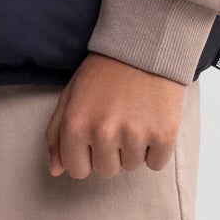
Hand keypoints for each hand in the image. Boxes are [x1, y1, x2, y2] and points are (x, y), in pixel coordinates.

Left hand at [45, 53, 185, 179]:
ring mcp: (134, 135)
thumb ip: (56, 135)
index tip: (94, 137)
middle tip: (117, 121)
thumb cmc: (103, 72)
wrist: (145, 47)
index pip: (77, 170)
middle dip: (110, 151)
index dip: (86, 155)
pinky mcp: (163, 135)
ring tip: (135, 117)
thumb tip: (56, 171)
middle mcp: (103, 133)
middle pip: (106, 170)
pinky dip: (155, 148)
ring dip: (133, 148)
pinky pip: (156, 163)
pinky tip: (151, 122)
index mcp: (76, 126)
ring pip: (131, 166)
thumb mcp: (70, 96)